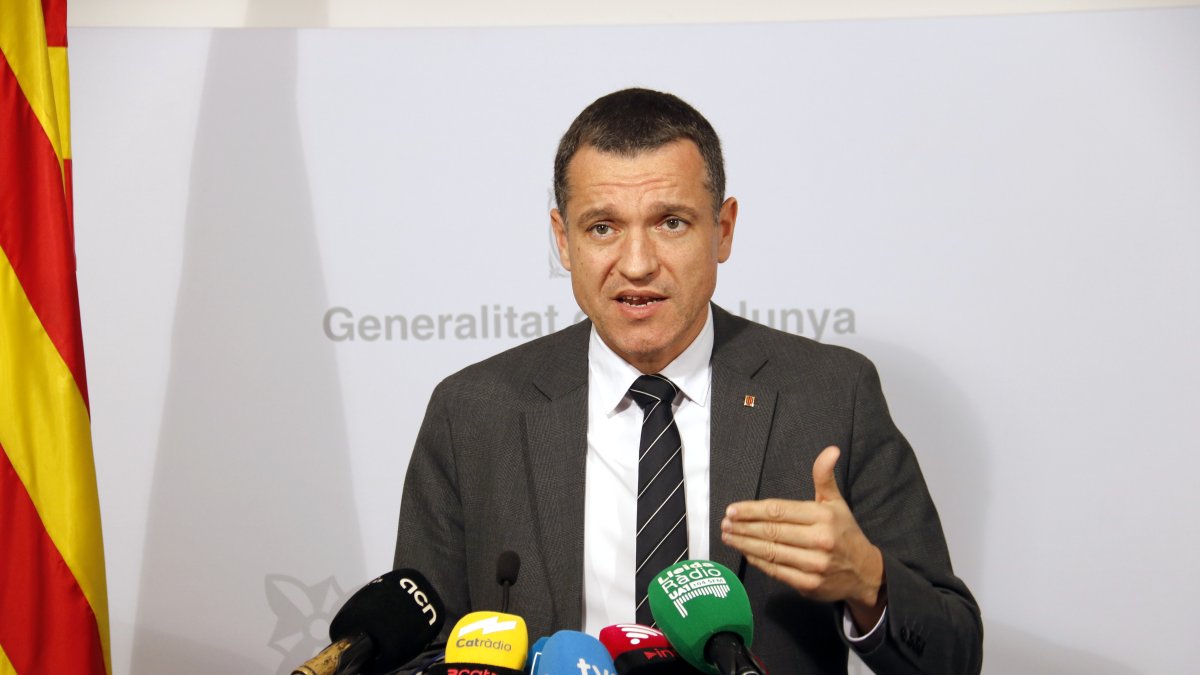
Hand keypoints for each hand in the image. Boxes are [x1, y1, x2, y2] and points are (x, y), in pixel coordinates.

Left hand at [720, 445, 886, 629]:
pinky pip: (776, 570)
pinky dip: (758, 561)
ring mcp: (814, 564)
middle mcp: (819, 540)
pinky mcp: (809, 585)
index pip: (779, 510)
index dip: (752, 510)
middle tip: (724, 523)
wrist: (865, 573)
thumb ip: (824, 476)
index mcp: (823, 516)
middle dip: (743, 527)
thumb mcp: (837, 502)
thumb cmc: (845, 533)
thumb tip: (831, 450)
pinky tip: (746, 552)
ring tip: (728, 536)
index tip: (732, 510)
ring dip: (745, 544)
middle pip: (771, 531)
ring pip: (770, 552)